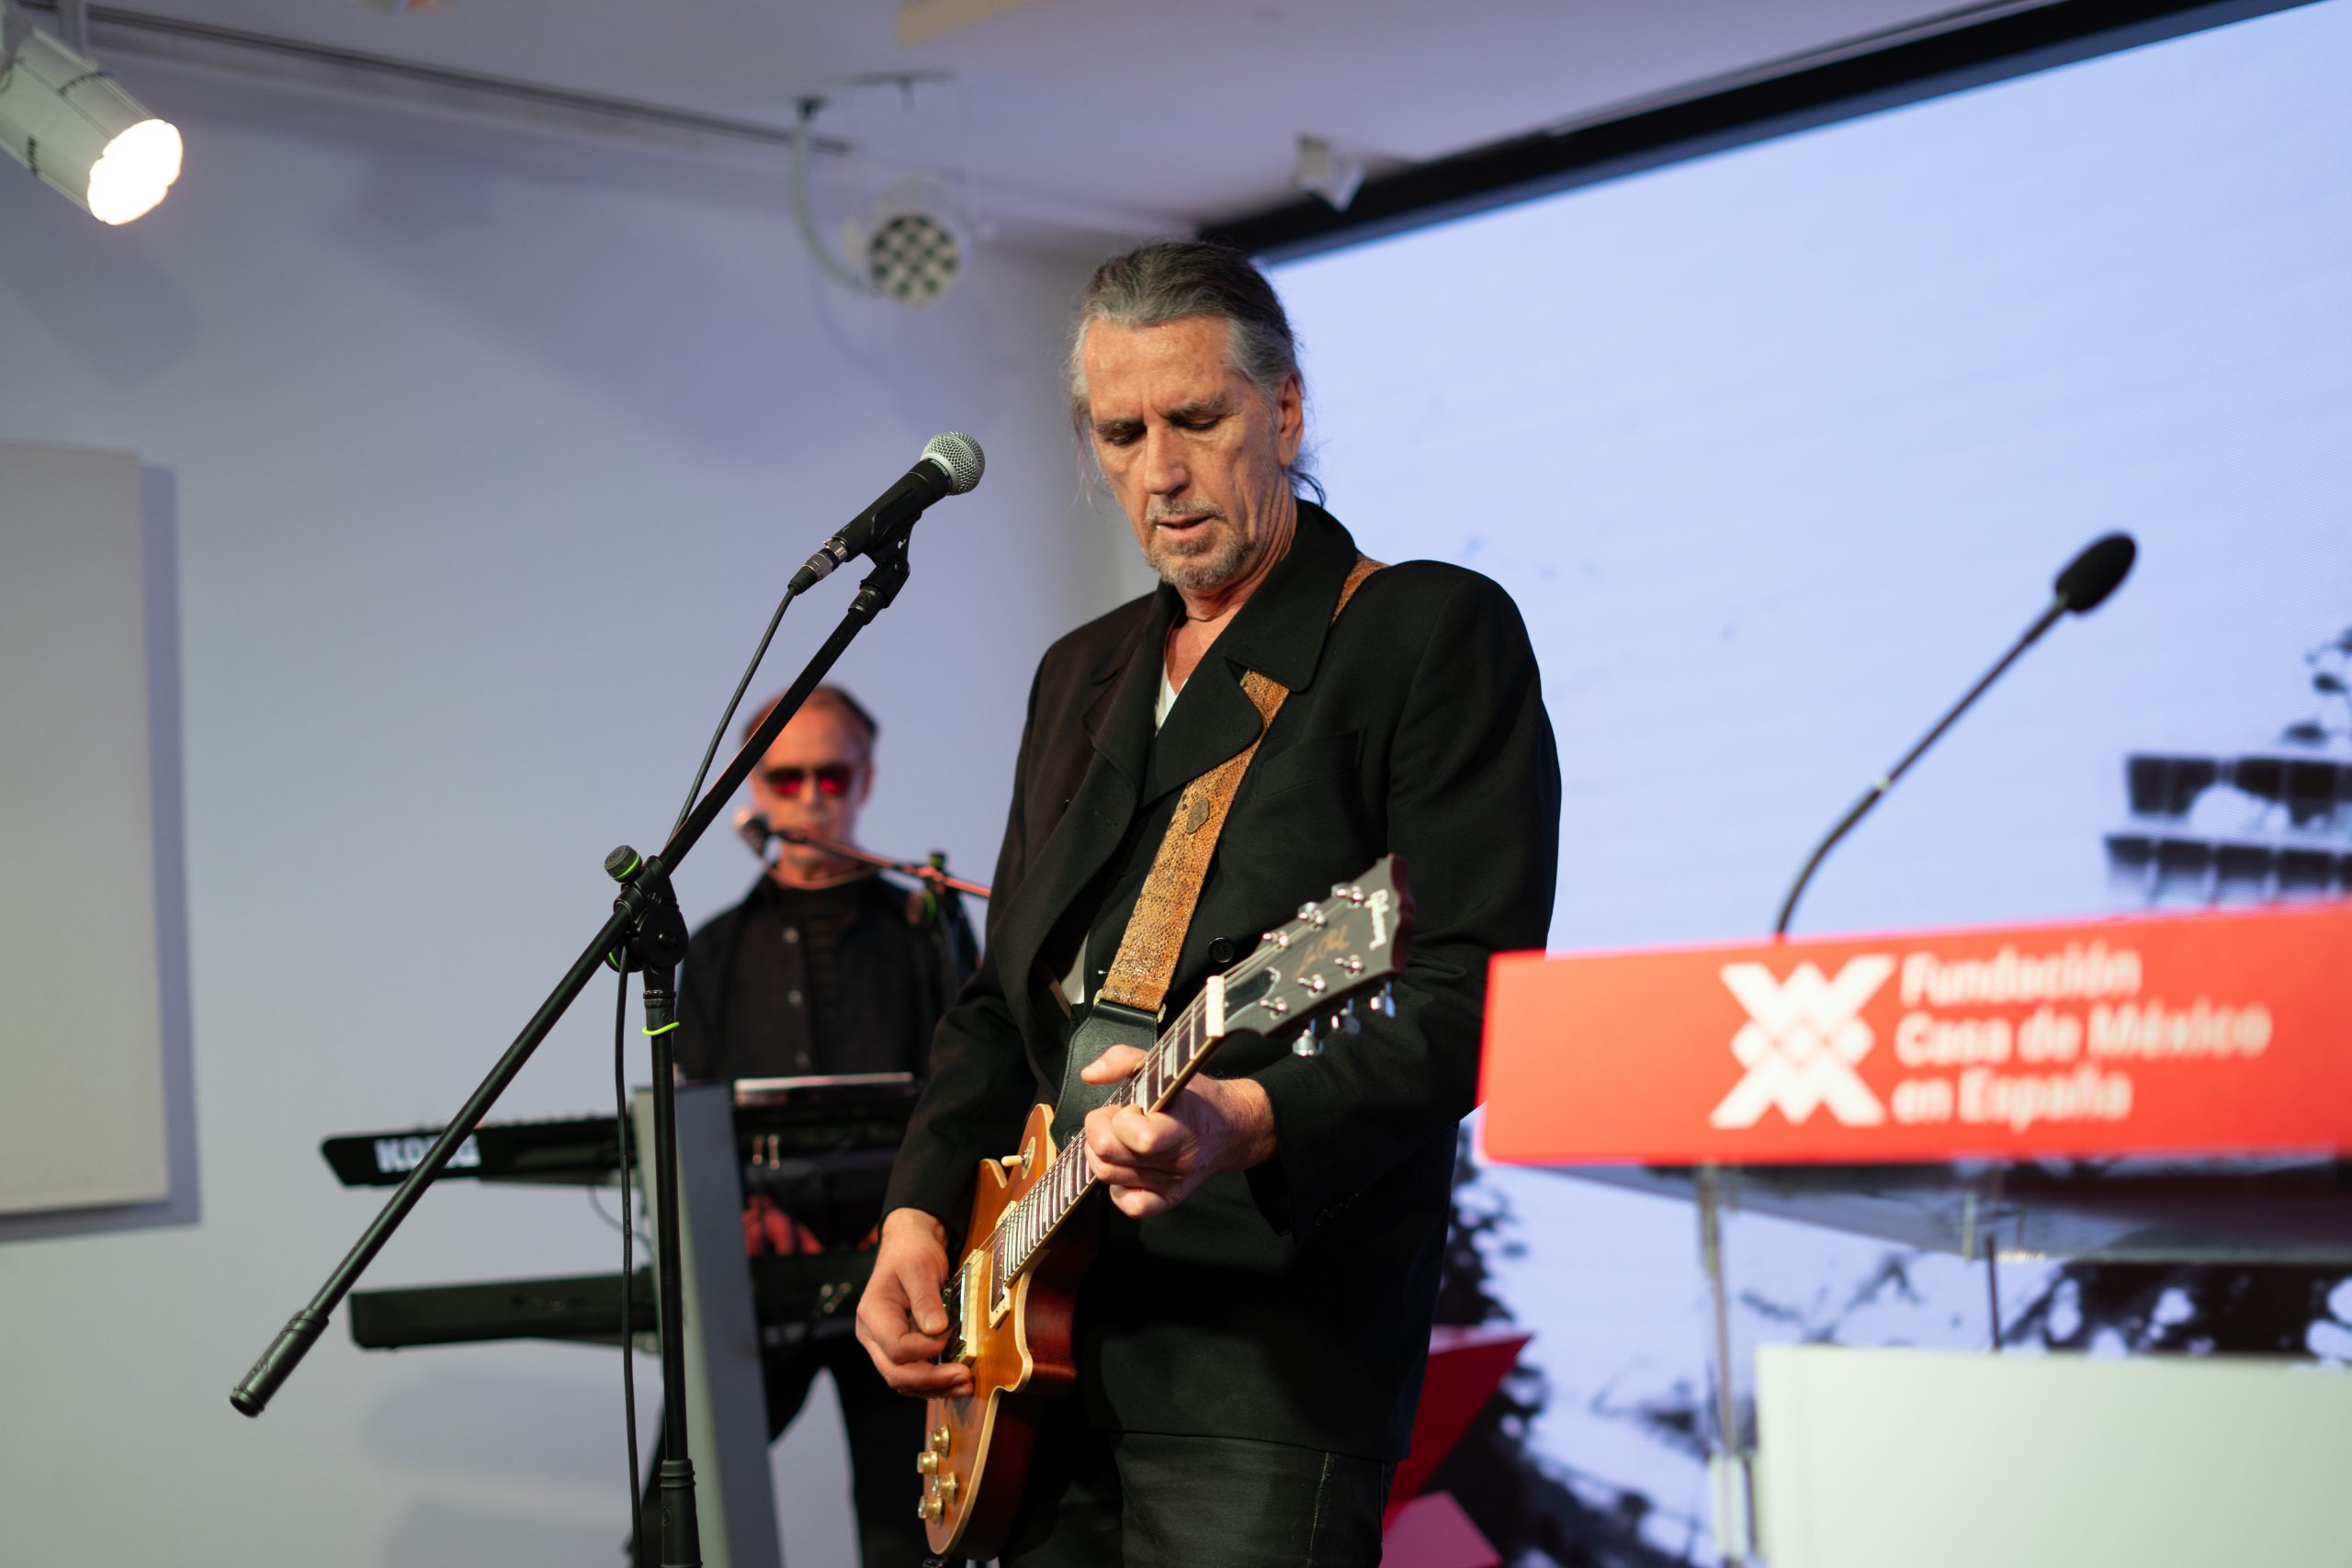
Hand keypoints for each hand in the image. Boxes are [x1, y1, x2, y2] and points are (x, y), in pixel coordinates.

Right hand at [854, 1208, 971, 1396]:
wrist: (909, 1246)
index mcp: (872, 1314)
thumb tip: (937, 1332)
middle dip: (932, 1380)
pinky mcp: (899, 1350)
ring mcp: (883, 1345)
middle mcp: (872, 1335)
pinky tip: (955, 1381)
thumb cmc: (912, 1252)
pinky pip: (912, 1375)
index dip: (925, 1349)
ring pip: (903, 1380)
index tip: (950, 1336)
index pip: (896, 1347)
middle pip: (896, 1372)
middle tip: (965, 1377)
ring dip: (935, 1387)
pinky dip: (933, 1382)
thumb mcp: (921, 1266)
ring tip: (966, 1386)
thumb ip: (926, 1298)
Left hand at [1078, 1045, 1275, 1218]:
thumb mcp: (1162, 1066)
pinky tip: (1126, 1166)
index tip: (1130, 1108)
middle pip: (1110, 1158)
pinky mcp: (1169, 1200)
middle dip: (1098, 1133)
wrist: (1228, 1127)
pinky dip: (1117, 1186)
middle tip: (1114, 1120)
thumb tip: (1090, 1074)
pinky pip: (1128, 1205)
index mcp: (1181, 1125)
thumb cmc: (1194, 1097)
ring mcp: (1172, 1184)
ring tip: (1119, 1138)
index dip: (1120, 1120)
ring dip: (1102, 1154)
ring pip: (1109, 1177)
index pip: (1140, 1138)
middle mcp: (1178, 1160)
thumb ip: (1122, 1060)